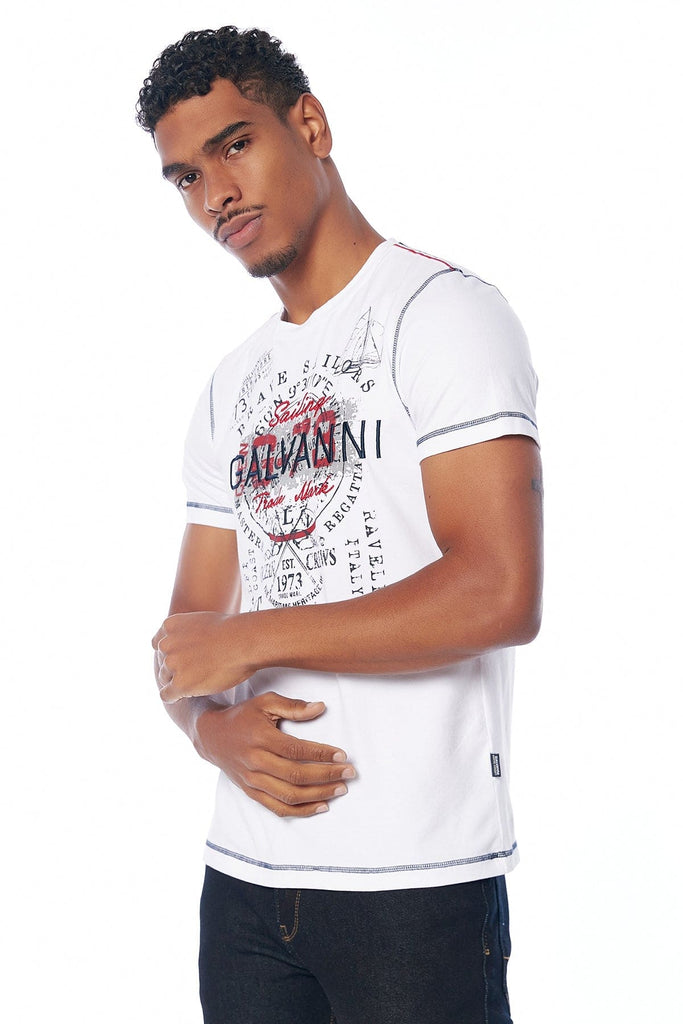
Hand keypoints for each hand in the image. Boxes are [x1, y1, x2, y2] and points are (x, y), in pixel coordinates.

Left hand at [152, 611, 249, 701]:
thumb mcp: (201, 621)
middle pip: (162, 663)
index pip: (158, 645)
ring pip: (165, 679)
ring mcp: (172, 664)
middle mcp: (166, 644)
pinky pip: (166, 695)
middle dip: (176, 668)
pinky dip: (175, 697)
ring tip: (199, 680)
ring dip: (178, 682)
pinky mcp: (180, 684)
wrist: (244, 642)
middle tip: (196, 671)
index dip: (173, 654)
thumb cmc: (232, 632)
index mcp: (170, 626)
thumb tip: (186, 645)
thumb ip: (186, 632)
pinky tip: (188, 695)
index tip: (186, 659)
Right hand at [195, 691, 355, 817]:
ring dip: (318, 795)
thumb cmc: (243, 716)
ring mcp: (252, 781)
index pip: (296, 750)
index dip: (321, 754)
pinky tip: (321, 806)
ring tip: (340, 789)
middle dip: (327, 776)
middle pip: (296, 776)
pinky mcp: (251, 793)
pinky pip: (278, 808)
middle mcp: (256, 762)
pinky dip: (301, 811)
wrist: (212, 737)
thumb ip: (293, 707)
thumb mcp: (265, 703)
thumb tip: (320, 708)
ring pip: (289, 796)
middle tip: (350, 773)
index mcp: (261, 738)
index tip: (343, 755)